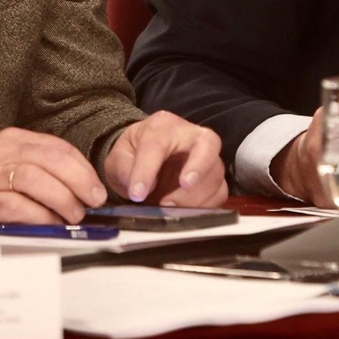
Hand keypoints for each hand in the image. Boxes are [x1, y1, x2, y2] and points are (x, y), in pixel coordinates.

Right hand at [0, 128, 109, 233]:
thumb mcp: (2, 159)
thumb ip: (33, 164)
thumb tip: (73, 182)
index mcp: (13, 140)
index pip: (58, 148)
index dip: (82, 167)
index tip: (96, 185)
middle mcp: (4, 152)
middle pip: (54, 160)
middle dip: (81, 181)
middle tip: (93, 200)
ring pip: (39, 180)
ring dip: (63, 200)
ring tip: (73, 214)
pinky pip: (19, 206)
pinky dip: (39, 216)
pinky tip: (49, 223)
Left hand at [104, 111, 228, 206]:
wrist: (146, 157)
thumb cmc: (134, 154)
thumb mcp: (119, 157)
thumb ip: (124, 169)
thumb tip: (139, 189)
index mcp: (163, 126)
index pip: (157, 144)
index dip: (147, 170)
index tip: (137, 194)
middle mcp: (192, 136)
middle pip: (208, 144)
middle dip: (199, 167)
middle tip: (184, 186)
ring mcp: (208, 157)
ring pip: (215, 174)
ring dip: (194, 196)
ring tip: (169, 206)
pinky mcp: (214, 178)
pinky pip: (220, 193)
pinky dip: (205, 206)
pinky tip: (185, 212)